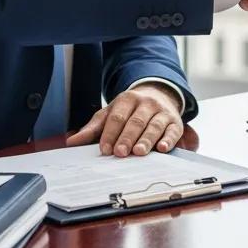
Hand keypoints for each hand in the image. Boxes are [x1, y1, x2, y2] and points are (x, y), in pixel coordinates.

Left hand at [66, 84, 184, 156]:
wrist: (159, 94)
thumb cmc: (131, 110)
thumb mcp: (111, 112)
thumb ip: (94, 127)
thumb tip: (72, 142)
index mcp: (127, 99)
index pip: (117, 117)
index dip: (110, 133)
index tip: (105, 149)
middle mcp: (146, 103)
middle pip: (136, 121)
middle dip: (127, 138)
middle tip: (120, 153)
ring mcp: (162, 111)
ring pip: (154, 126)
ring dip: (146, 140)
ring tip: (139, 152)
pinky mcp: (175, 122)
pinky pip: (173, 131)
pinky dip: (169, 140)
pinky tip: (163, 148)